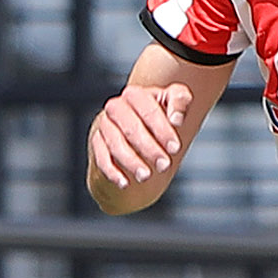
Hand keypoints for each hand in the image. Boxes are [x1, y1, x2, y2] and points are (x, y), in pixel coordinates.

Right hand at [87, 82, 193, 207]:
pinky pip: (101, 158)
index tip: (175, 148)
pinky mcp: (97, 142)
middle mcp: (116, 107)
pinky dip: (112, 172)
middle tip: (164, 165)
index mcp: (135, 94)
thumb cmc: (159, 115)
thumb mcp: (174, 102)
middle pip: (131, 128)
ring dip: (131, 161)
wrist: (140, 128)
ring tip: (146, 176)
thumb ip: (180, 100)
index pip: (148, 110)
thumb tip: (176, 119)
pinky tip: (124, 183)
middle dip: (149, 148)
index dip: (162, 129)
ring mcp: (104, 125)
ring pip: (115, 144)